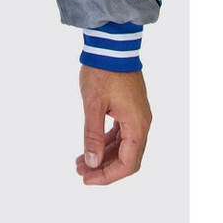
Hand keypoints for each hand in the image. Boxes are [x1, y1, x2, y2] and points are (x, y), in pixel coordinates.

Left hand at [75, 65, 151, 184]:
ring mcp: (137, 115)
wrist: (111, 44)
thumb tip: (92, 162)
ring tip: (81, 161)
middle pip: (128, 158)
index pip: (128, 163)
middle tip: (81, 172)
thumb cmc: (102, 71)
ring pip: (123, 145)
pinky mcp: (130, 108)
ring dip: (104, 155)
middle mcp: (142, 123)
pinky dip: (106, 141)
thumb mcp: (93, 104)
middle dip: (104, 168)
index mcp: (137, 125)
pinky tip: (91, 145)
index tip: (87, 178)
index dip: (108, 176)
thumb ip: (92, 135)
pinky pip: (121, 132)